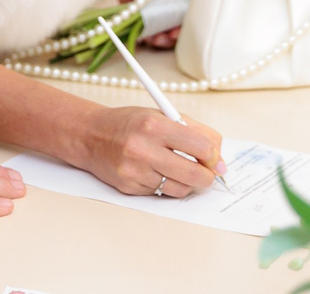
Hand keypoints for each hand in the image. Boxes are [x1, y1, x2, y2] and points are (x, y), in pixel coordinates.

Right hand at [68, 107, 222, 198]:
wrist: (91, 135)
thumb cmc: (128, 123)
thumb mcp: (160, 115)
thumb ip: (193, 131)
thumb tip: (219, 156)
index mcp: (155, 125)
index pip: (202, 146)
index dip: (214, 156)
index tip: (215, 159)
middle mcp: (144, 148)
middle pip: (196, 174)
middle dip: (207, 176)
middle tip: (206, 172)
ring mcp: (136, 171)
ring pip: (181, 188)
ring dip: (187, 182)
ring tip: (179, 169)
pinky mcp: (130, 187)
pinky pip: (162, 193)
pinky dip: (166, 185)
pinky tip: (158, 172)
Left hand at [120, 0, 179, 47]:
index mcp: (175, 2)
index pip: (183, 19)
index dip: (181, 29)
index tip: (174, 32)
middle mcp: (166, 12)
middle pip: (172, 31)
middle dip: (169, 39)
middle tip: (161, 39)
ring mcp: (152, 17)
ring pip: (159, 35)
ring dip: (157, 41)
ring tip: (151, 40)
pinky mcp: (138, 20)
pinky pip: (143, 33)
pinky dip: (143, 37)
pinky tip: (141, 37)